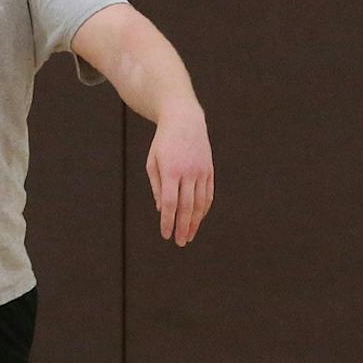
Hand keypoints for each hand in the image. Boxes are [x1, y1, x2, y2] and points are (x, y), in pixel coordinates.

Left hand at [147, 107, 212, 246]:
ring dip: (195, 222)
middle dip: (183, 227)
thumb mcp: (152, 162)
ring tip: (189, 235)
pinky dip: (204, 209)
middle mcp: (188, 172)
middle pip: (187, 206)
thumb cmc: (163, 143)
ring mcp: (201, 171)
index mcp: (170, 171)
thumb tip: (161, 210)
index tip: (165, 235)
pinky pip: (208, 194)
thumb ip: (156, 186)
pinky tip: (198, 219)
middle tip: (180, 242)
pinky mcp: (209, 170)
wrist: (184, 120)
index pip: (169, 203)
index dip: (167, 221)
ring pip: (200, 203)